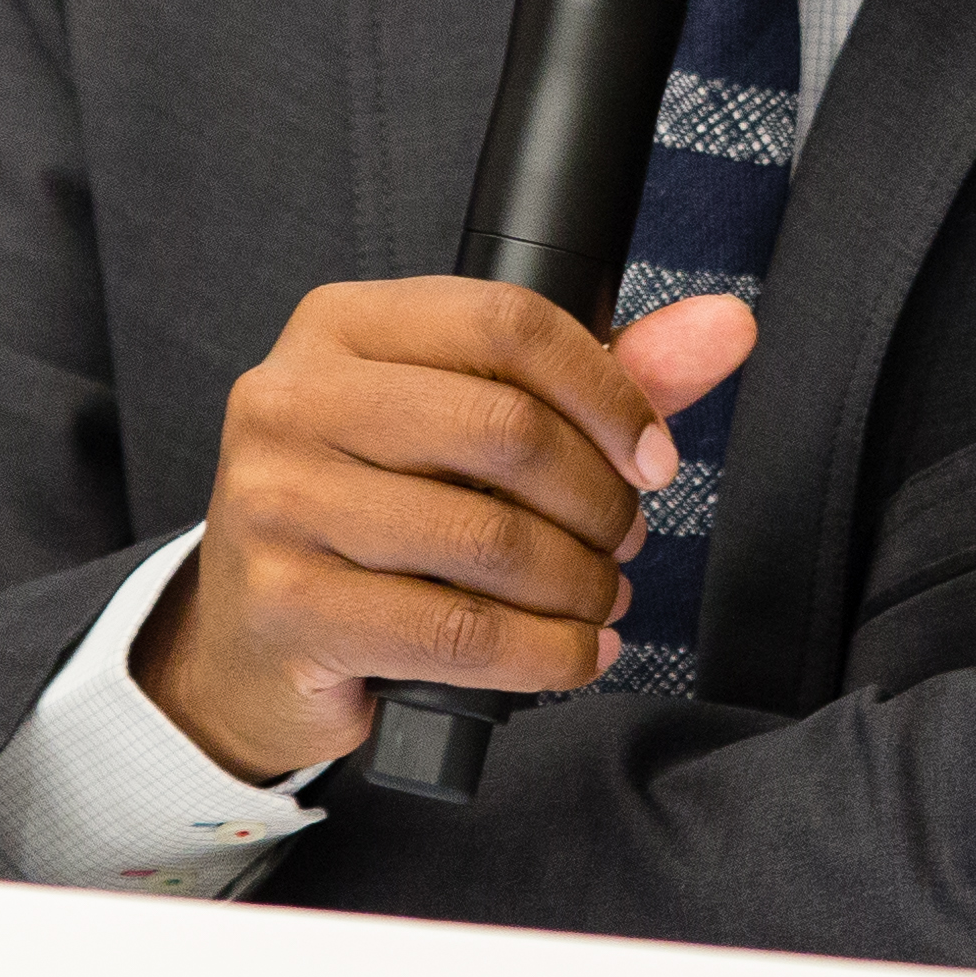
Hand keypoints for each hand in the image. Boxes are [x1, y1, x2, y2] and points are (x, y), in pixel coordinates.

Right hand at [140, 281, 764, 778]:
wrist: (249, 639)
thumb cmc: (377, 515)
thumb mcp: (472, 425)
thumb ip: (603, 373)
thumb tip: (726, 327)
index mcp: (339, 325)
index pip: (507, 323)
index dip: (609, 392)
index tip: (654, 456)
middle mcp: (290, 399)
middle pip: (505, 429)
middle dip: (596, 500)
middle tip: (623, 539)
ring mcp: (276, 502)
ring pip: (490, 539)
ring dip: (579, 585)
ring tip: (598, 598)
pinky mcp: (287, 604)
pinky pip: (460, 631)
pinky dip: (547, 653)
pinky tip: (573, 653)